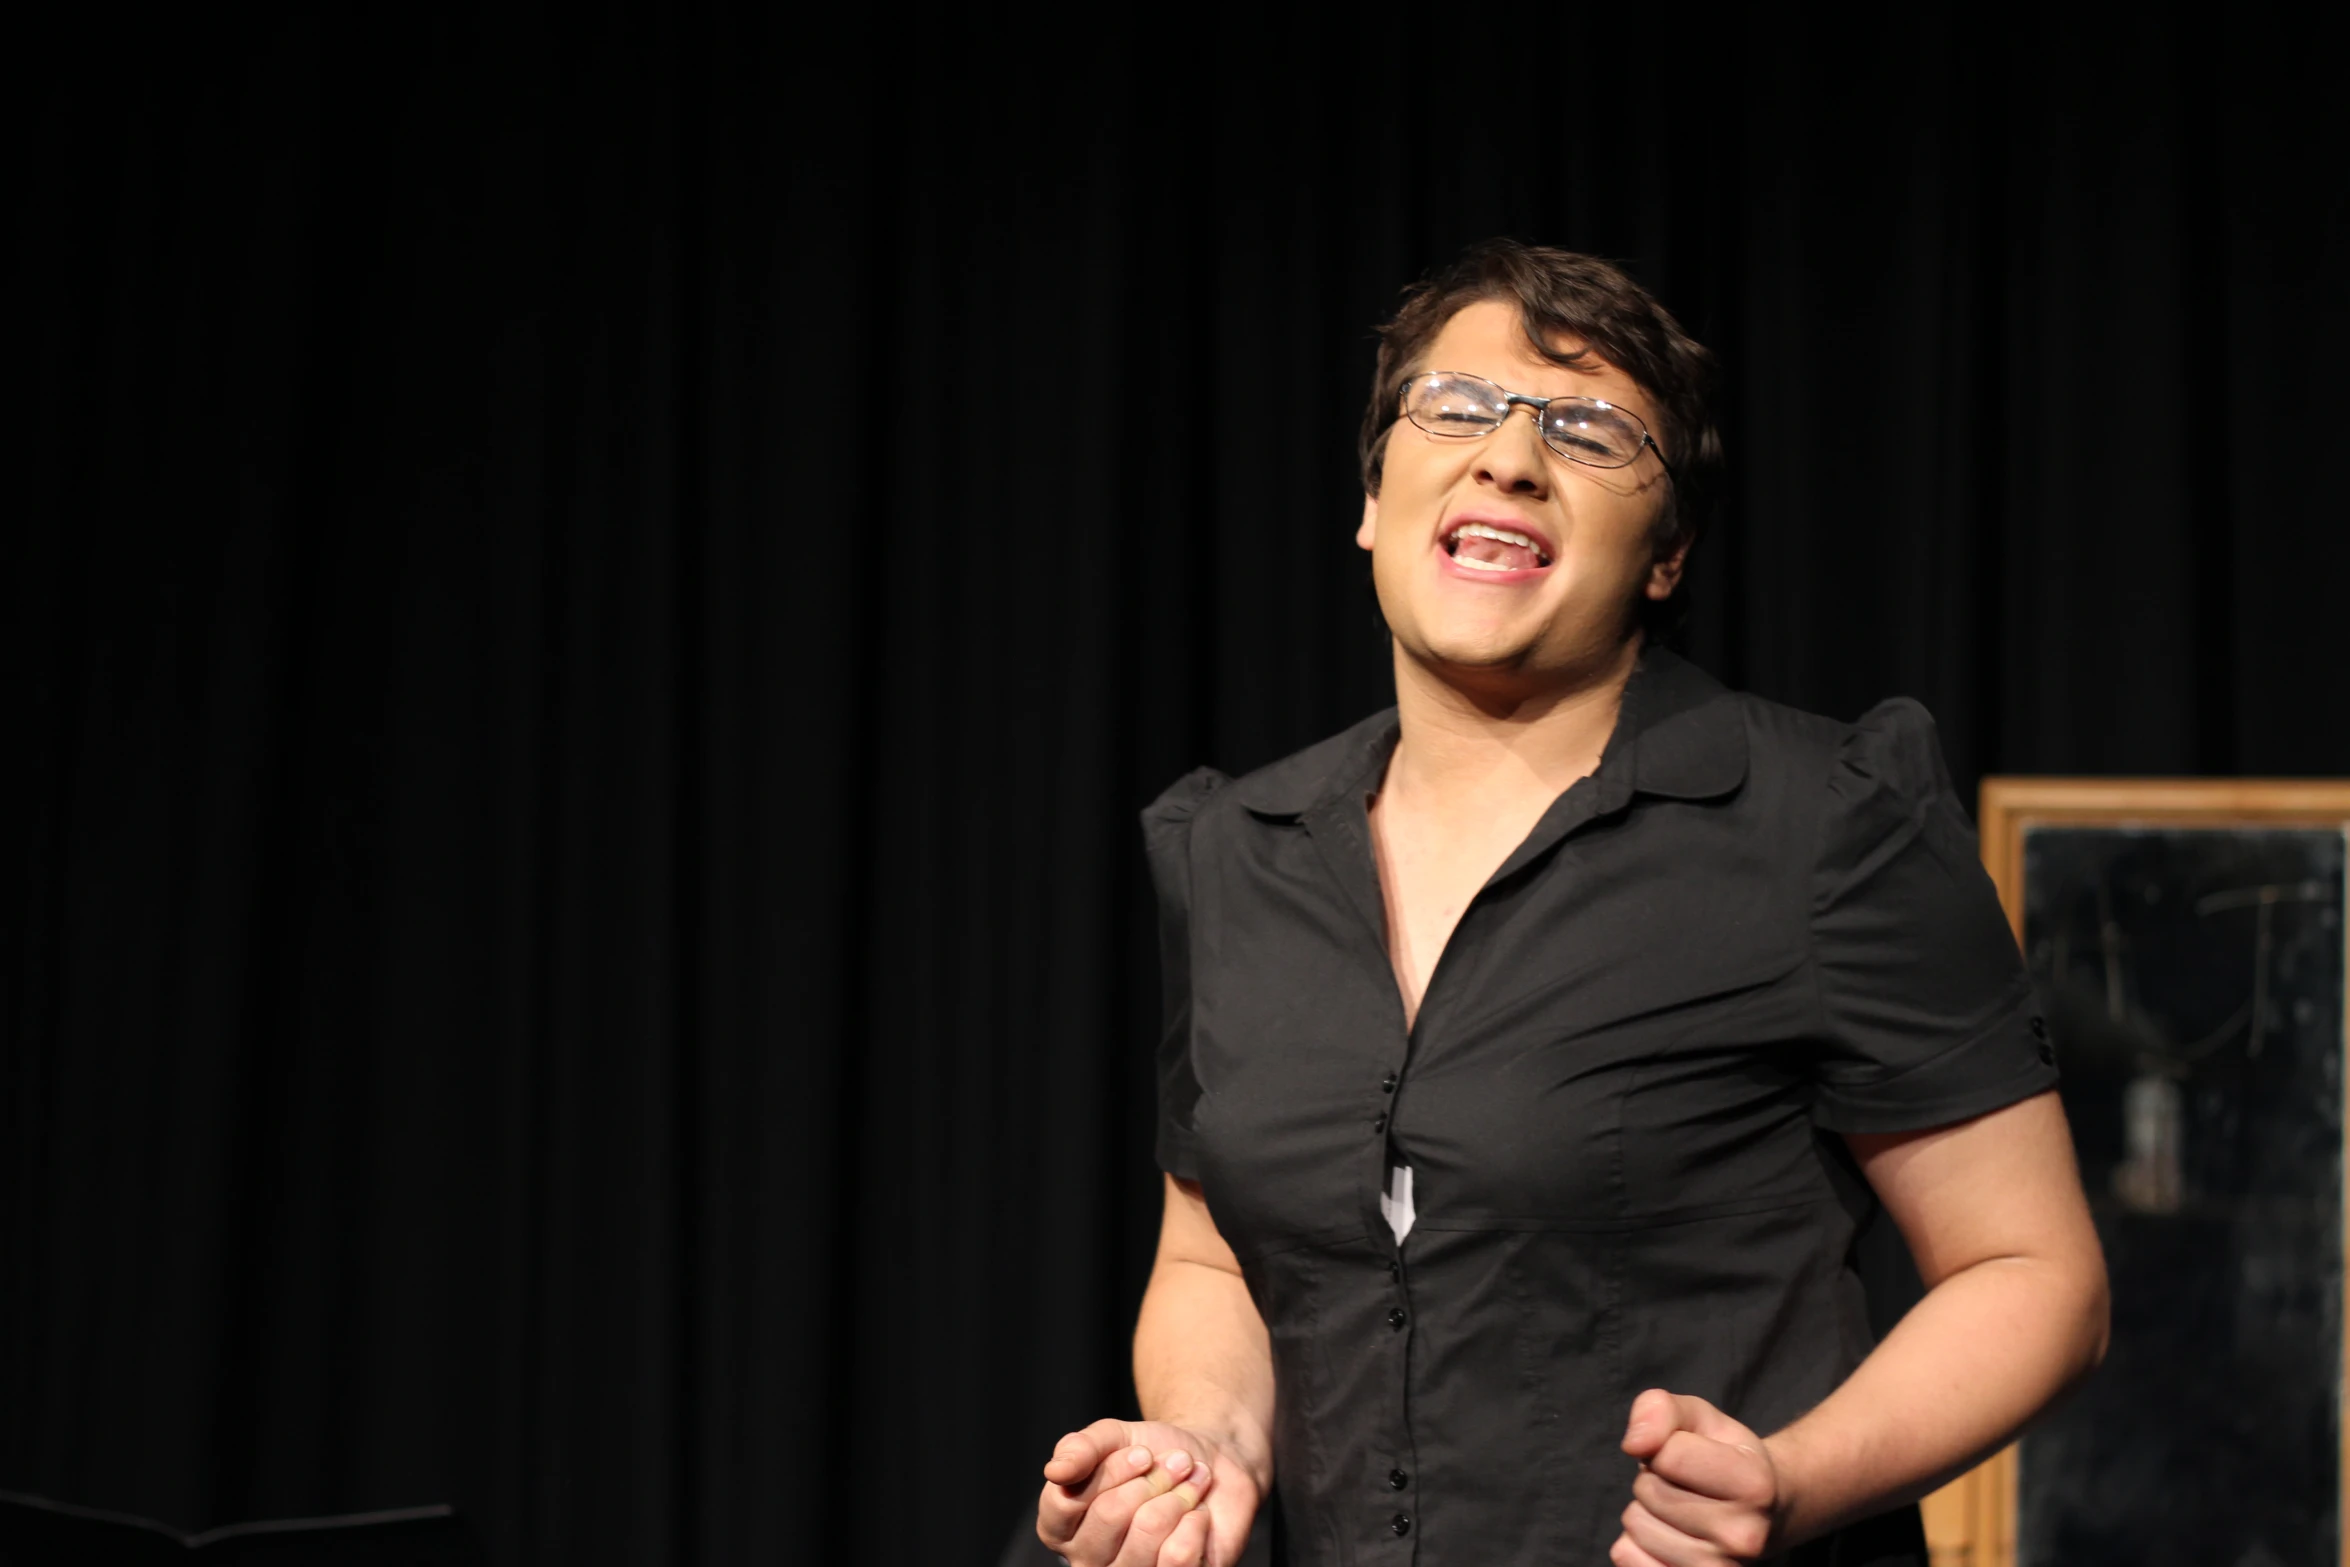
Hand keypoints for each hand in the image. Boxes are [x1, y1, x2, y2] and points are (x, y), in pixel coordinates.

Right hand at [1037, 1417, 1261, 1566]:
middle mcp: (1087, 1559)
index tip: (1142, 1452)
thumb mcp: (1112, 1437)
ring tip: (1191, 1484)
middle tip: (1177, 1464)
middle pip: (1110, 1516)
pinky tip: (1197, 1515)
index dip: (1113, 1470)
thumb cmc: (1151, 1455)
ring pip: (1147, 1534)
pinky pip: (1179, 1558)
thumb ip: (1080, 1448)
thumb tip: (1055, 1472)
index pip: (1068, 1501)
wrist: (1206, 1466)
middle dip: (1152, 1479)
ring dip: (1178, 1497)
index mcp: (1060, 1526)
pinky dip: (1196, 1523)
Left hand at [1611, 1389, 1782, 1565]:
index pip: (1668, 1455)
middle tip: (1686, 1485)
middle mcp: (1743, 1536)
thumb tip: (1634, 1443)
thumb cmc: (1726, 1456)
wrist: (1763, 1513)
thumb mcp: (1700, 1418)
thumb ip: (1661, 1409)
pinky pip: (1627, 1557)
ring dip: (1647, 1511)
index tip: (1689, 1453)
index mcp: (1754, 1485)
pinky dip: (1635, 1543)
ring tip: (1681, 1510)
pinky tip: (1668, 1536)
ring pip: (1636, 1526)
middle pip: (1649, 1491)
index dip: (1664, 1446)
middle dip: (1655, 1478)